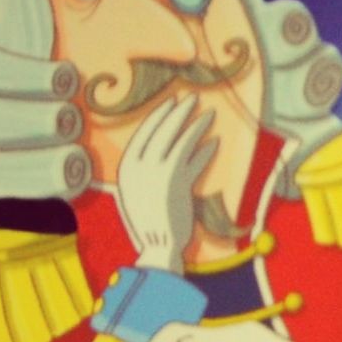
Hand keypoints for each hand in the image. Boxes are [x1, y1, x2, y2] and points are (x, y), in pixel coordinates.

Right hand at [111, 94, 217, 270]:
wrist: (156, 244)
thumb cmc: (147, 217)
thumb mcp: (134, 188)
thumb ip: (141, 166)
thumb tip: (156, 142)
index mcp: (127, 166)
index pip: (145, 132)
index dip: (160, 115)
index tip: (172, 103)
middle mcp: (141, 167)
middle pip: (163, 131)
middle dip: (179, 112)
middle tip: (192, 98)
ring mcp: (159, 175)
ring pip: (181, 143)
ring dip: (196, 126)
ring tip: (208, 114)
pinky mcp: (179, 186)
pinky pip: (195, 163)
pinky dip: (205, 151)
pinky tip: (215, 142)